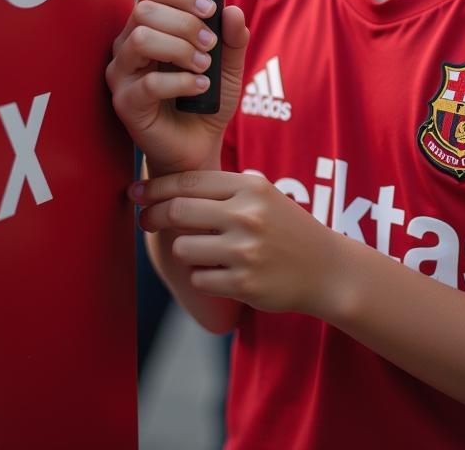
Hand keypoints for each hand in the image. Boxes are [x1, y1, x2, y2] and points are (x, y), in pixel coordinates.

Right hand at [106, 0, 248, 175]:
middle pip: (145, 10)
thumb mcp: (230, 66)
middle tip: (211, 45)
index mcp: (151, 27)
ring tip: (204, 67)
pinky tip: (200, 88)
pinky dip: (180, 82)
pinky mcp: (125, 103)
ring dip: (181, 49)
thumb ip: (233, 39)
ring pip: (140, 40)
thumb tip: (232, 11)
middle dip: (186, 23)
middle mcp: (130, 45)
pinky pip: (147, 83)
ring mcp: (123, 74)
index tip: (210, 9)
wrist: (201, 144)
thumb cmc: (207, 99)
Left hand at [131, 169, 345, 316]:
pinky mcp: (242, 283)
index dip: (156, 187)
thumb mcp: (263, 197)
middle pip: (178, 211)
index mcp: (251, 187)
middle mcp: (247, 215)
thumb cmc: (287, 229)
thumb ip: (223, 190)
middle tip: (144, 221)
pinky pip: (198, 279)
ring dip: (184, 251)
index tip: (137, 193)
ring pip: (182, 248)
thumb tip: (167, 189)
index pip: (189, 181)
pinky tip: (223, 273)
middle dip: (153, 216)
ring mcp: (245, 250)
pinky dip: (203, 277)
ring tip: (205, 252)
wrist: (327, 269)